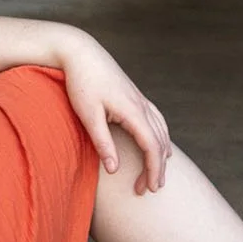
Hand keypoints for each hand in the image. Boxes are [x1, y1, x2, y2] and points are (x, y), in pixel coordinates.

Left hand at [56, 30, 173, 193]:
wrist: (81, 52)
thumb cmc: (81, 83)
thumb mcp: (88, 115)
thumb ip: (102, 143)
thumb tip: (114, 170)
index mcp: (132, 110)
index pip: (151, 146)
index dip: (153, 169)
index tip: (149, 188)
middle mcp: (141, 105)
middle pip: (160, 141)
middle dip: (158, 167)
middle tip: (149, 189)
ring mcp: (140, 99)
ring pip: (161, 130)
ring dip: (161, 153)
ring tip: (158, 172)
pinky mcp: (135, 96)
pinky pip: (157, 119)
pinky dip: (161, 135)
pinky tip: (158, 142)